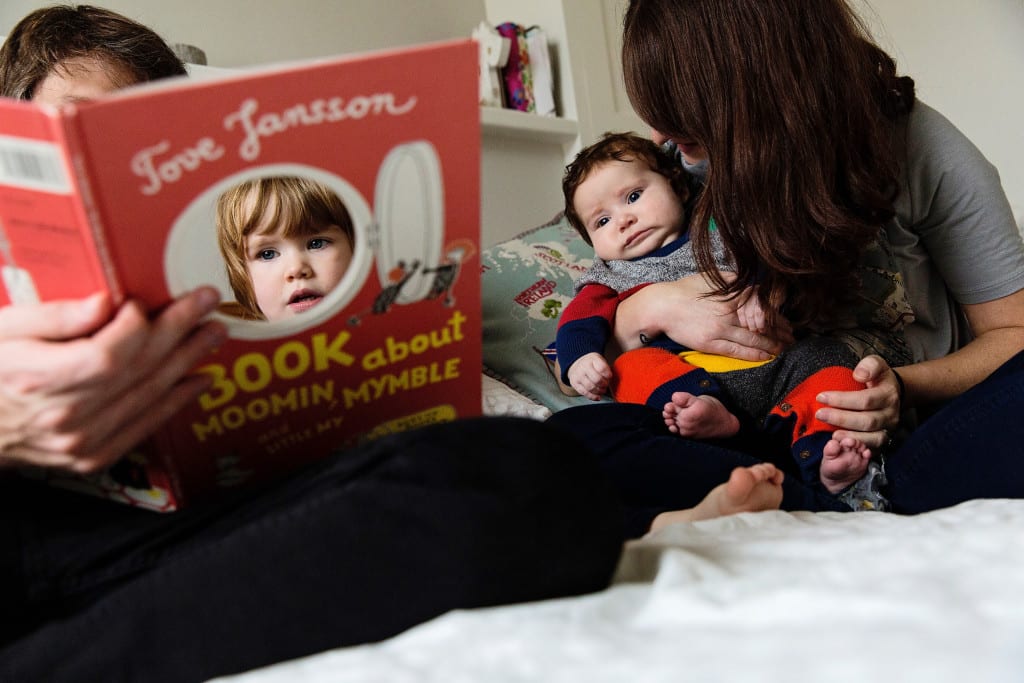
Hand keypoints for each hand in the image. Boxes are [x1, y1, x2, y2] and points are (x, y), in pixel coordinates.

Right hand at [0, 288, 225, 473]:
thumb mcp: (3, 329)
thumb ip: (55, 317)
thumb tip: (105, 302)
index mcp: (39, 380)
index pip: (108, 355)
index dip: (136, 327)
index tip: (145, 301)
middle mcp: (65, 417)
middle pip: (138, 371)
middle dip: (178, 332)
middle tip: (207, 302)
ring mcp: (82, 443)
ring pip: (149, 396)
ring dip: (187, 362)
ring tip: (211, 333)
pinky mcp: (93, 456)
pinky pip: (145, 426)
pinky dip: (176, 401)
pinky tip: (198, 379)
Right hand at [568, 352, 612, 400]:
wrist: (577, 364)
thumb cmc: (591, 364)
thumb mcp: (599, 360)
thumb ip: (606, 368)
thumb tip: (610, 380)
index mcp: (592, 359)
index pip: (602, 368)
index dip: (608, 375)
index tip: (609, 377)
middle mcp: (583, 366)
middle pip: (597, 379)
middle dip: (604, 384)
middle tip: (606, 384)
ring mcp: (578, 375)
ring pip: (591, 387)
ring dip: (599, 391)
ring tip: (602, 390)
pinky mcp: (574, 383)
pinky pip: (585, 393)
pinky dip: (593, 396)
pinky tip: (597, 396)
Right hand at [613, 275, 791, 360]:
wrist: (662, 306)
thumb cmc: (685, 290)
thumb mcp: (711, 277)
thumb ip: (733, 280)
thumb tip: (754, 284)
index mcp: (731, 295)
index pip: (762, 307)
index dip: (778, 316)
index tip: (787, 322)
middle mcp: (729, 312)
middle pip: (762, 324)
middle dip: (780, 333)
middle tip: (792, 338)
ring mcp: (720, 329)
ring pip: (753, 339)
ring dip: (772, 346)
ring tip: (783, 349)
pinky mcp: (710, 343)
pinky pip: (738, 351)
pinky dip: (754, 354)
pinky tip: (766, 356)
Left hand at [815, 355, 901, 449]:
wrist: (893, 393)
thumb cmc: (878, 379)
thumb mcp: (877, 364)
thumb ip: (870, 365)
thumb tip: (859, 374)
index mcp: (888, 394)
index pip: (865, 400)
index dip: (842, 400)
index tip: (821, 397)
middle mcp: (891, 414)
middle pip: (867, 421)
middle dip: (841, 419)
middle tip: (820, 414)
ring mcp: (888, 429)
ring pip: (872, 438)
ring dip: (850, 437)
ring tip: (831, 434)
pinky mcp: (884, 439)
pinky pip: (873, 448)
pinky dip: (858, 447)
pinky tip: (843, 444)